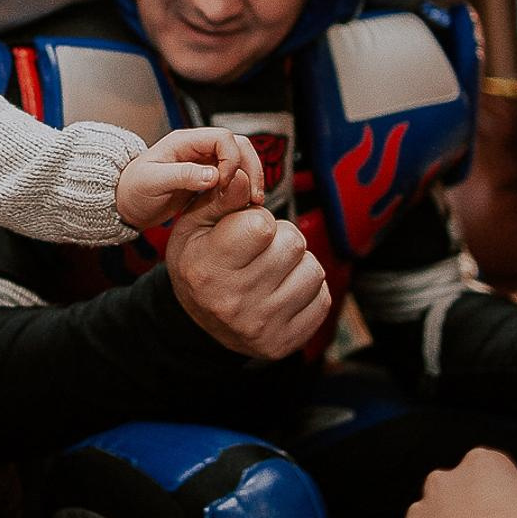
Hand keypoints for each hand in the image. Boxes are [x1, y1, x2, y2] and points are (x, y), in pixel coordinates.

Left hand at [116, 126, 264, 230]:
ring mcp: (203, 163)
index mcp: (185, 142)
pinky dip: (242, 188)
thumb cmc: (132, 190)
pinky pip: (232, 178)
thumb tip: (214, 175)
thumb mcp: (153, 182)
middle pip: (238, 146)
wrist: (124, 204)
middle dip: (250, 167)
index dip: (231, 159)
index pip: (223, 138)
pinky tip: (243, 205)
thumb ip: (183, 176)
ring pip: (239, 161)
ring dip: (250, 177)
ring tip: (254, 201)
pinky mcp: (206, 179)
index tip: (225, 183)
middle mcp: (197, 148)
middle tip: (254, 195)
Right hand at [164, 167, 329, 358]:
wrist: (198, 325)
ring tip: (273, 270)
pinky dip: (308, 290)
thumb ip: (221, 199)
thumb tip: (244, 175)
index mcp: (208, 269)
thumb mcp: (194, 227)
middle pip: (294, 244)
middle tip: (262, 250)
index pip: (262, 226)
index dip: (259, 220)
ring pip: (314, 270)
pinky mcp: (286, 342)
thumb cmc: (199, 264)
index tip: (246, 230)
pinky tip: (283, 291)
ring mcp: (262, 326)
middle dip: (281, 238)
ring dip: (298, 264)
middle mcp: (234, 302)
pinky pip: (322, 298)